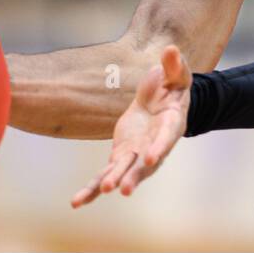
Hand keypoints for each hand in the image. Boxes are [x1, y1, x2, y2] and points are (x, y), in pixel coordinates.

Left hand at [70, 45, 191, 207]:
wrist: (161, 100)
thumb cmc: (172, 85)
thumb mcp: (176, 73)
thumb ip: (174, 65)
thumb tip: (171, 50)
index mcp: (171, 124)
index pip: (166, 138)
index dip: (159, 148)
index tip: (151, 158)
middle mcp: (155, 146)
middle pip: (144, 164)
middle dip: (134, 176)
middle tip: (125, 189)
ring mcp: (136, 154)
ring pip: (123, 173)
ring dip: (112, 183)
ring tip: (101, 193)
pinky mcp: (121, 156)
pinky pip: (106, 175)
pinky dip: (92, 189)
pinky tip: (76, 202)